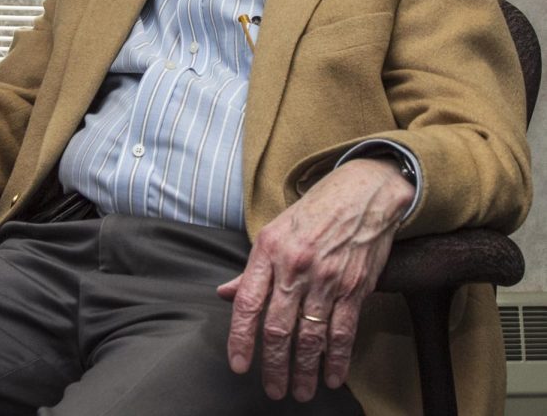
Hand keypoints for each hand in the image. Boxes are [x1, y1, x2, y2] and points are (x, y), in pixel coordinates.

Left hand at [217, 158, 413, 401]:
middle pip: (278, 328)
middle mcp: (295, 267)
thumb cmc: (312, 212)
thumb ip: (251, 269)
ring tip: (298, 392)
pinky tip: (332, 377)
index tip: (239, 365)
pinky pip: (343, 331)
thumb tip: (225, 294)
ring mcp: (327, 279)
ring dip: (303, 370)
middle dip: (273, 365)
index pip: (248, 302)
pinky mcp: (355, 288)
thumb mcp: (273, 232)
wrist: (362, 195)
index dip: (241, 338)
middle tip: (272, 390)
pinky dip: (337, 359)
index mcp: (269, 251)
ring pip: (311, 336)